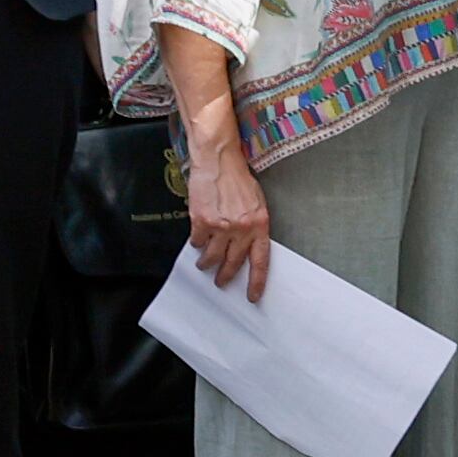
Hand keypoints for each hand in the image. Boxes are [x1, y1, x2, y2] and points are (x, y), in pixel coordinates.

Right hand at [183, 132, 272, 302]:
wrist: (219, 161)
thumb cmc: (239, 179)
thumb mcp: (257, 203)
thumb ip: (253, 226)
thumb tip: (247, 246)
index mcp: (260, 224)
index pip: (260, 261)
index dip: (256, 281)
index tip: (252, 296)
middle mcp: (241, 229)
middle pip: (233, 263)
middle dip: (225, 277)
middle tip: (221, 283)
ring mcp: (220, 226)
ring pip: (211, 257)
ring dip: (207, 264)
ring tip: (204, 264)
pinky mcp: (201, 221)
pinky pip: (197, 242)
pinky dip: (197, 243)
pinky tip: (198, 239)